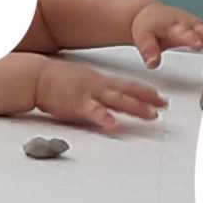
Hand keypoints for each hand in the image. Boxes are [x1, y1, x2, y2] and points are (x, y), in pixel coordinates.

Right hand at [32, 55, 165, 134]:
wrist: (37, 76)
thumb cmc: (56, 80)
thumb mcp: (82, 80)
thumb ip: (97, 90)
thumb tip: (109, 100)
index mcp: (100, 80)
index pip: (128, 85)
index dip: (147, 91)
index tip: (161, 97)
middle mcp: (98, 86)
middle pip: (128, 92)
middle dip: (148, 100)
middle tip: (164, 106)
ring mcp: (89, 94)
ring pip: (117, 101)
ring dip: (135, 108)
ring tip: (150, 115)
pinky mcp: (76, 105)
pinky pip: (93, 112)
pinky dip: (104, 118)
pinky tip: (113, 125)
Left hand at [128, 0, 202, 63]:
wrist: (152, 15)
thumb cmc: (148, 25)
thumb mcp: (143, 37)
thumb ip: (148, 50)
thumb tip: (152, 63)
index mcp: (174, 26)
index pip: (184, 32)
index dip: (191, 37)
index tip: (198, 43)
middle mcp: (189, 24)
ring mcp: (198, 26)